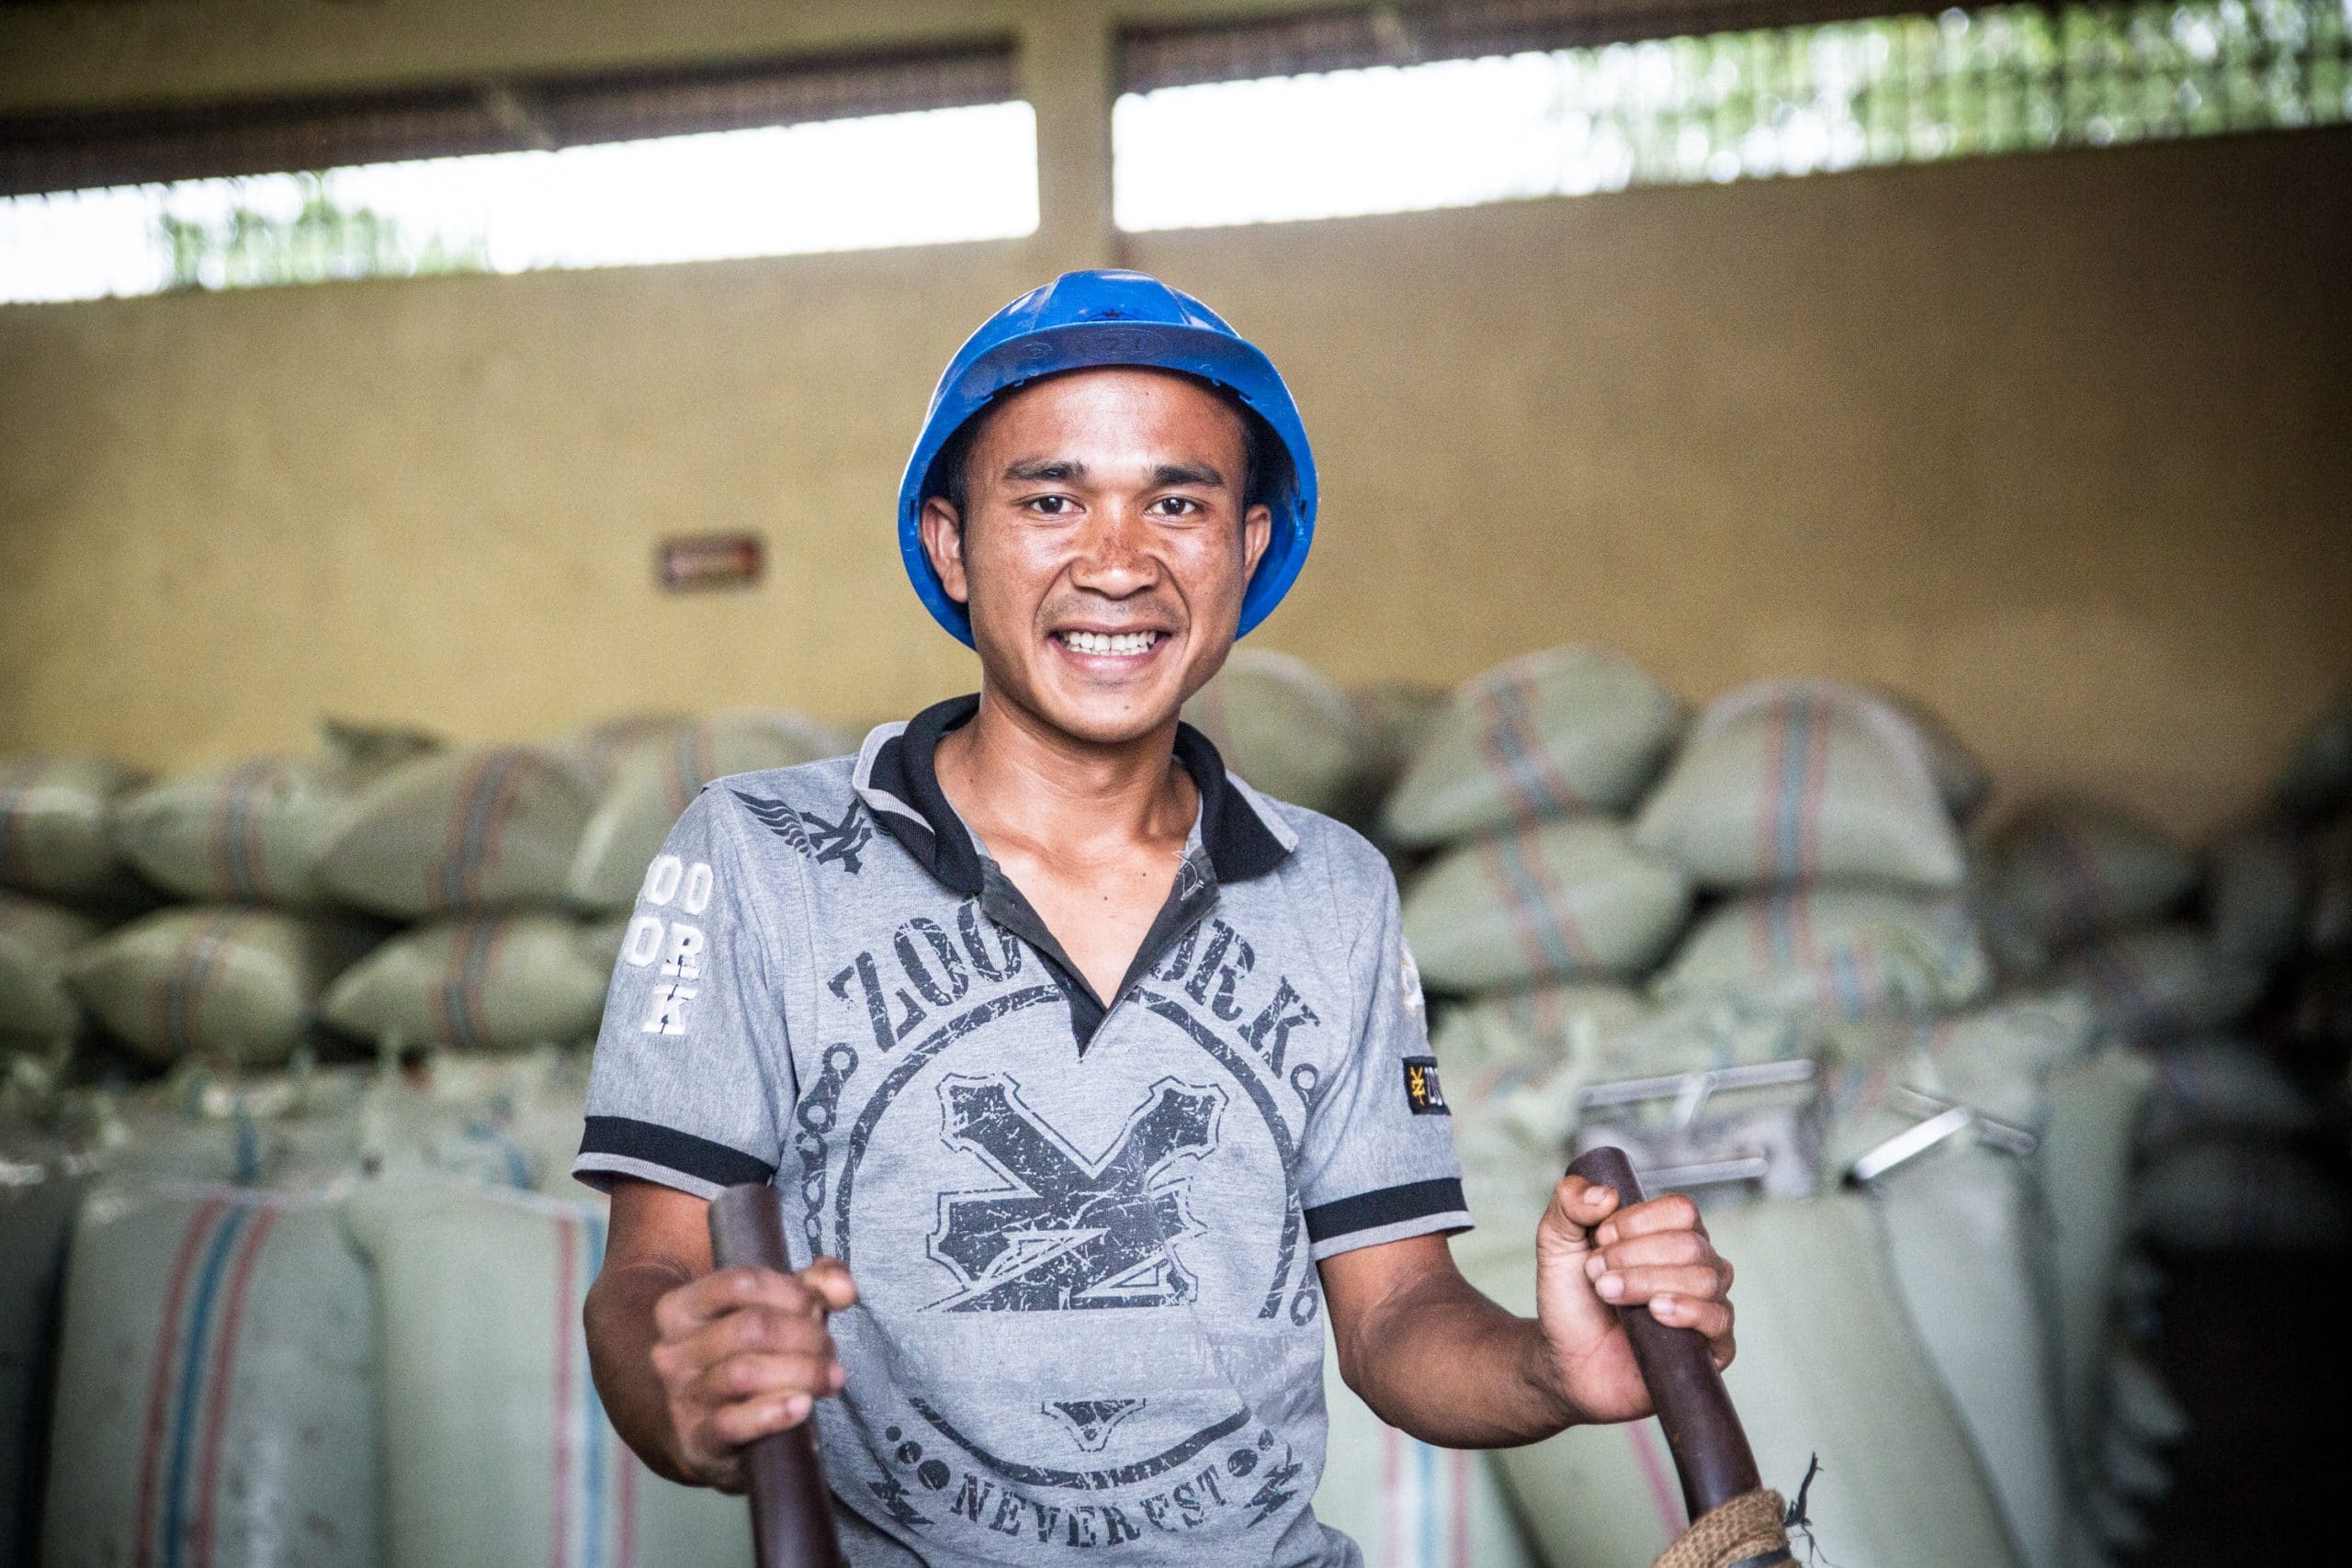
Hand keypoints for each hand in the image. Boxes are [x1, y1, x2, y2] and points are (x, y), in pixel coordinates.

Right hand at [648, 1258, 857, 1490]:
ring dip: (803, 1372)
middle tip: (829, 1351)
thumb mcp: (769, 1314)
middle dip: (806, 1336)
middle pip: (751, 1327)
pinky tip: (802, 1406)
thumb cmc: (739, 1359)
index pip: (742, 1283)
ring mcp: (681, 1398)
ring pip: (745, 1373)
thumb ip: (810, 1287)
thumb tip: (843, 1288)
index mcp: (681, 1309)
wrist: (695, 1430)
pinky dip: (774, 1413)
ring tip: (828, 1378)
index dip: (793, 1293)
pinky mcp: (696, 1442)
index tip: (816, 1310)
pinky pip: (732, 1424)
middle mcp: (673, 1351)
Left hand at [1530, 1176, 1735, 1424]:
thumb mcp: (1556, 1241)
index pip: (1682, 1211)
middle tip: (1596, 1274)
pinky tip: (1656, 1312)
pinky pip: (1720, 1322)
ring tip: (1609, 1294)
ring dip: (1648, 1282)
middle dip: (1634, 1256)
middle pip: (1691, 1246)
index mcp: (1671, 1237)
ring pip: (1705, 1280)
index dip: (1638, 1222)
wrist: (1564, 1361)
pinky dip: (1688, 1311)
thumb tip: (1606, 1193)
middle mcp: (1699, 1268)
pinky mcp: (1711, 1350)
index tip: (1600, 1240)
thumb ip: (1568, 1203)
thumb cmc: (1571, 1301)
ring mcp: (1708, 1307)